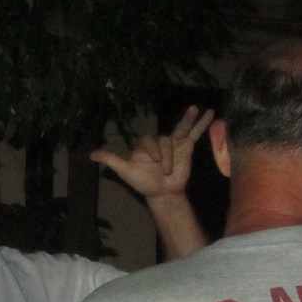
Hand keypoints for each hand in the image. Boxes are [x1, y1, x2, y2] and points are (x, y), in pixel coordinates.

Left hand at [91, 105, 212, 200]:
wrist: (163, 193)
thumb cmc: (144, 182)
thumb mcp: (125, 171)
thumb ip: (111, 160)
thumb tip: (91, 154)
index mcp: (145, 144)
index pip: (148, 141)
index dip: (153, 151)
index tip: (156, 165)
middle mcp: (160, 141)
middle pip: (164, 138)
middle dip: (164, 153)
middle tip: (164, 168)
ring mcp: (175, 142)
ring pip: (180, 130)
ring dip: (187, 121)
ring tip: (194, 108)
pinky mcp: (187, 147)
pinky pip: (195, 132)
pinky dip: (202, 123)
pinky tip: (210, 113)